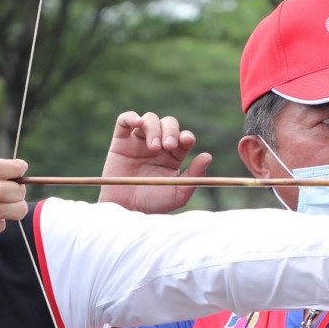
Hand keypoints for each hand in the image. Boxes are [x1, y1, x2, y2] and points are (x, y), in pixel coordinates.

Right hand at [97, 111, 212, 213]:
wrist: (125, 210)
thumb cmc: (152, 204)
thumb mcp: (177, 194)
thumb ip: (193, 176)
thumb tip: (208, 155)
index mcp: (173, 156)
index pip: (183, 138)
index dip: (186, 136)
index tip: (186, 141)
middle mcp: (158, 145)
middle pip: (169, 123)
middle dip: (171, 131)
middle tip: (168, 146)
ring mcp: (138, 142)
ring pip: (150, 119)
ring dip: (154, 128)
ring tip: (153, 147)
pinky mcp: (120, 142)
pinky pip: (124, 121)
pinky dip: (131, 117)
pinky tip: (138, 122)